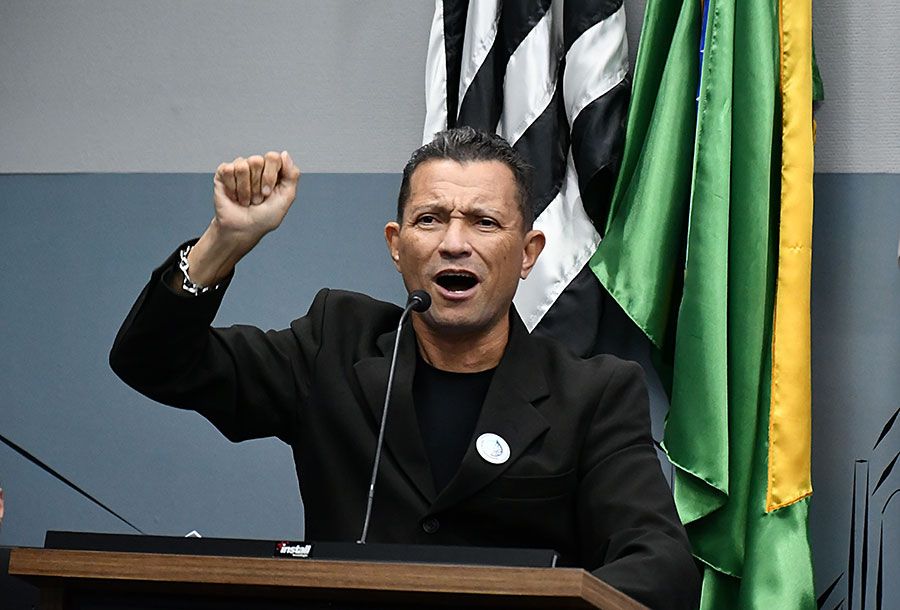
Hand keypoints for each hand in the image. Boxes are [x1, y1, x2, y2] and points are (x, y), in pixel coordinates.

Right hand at [178, 151, 300, 288]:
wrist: (243, 229)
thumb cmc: (265, 217)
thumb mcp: (286, 198)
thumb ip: (292, 175)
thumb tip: (284, 154)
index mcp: (273, 169)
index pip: (273, 157)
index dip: (270, 176)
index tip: (268, 193)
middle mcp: (256, 166)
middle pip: (257, 160)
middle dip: (257, 185)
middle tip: (256, 198)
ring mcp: (240, 168)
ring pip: (242, 166)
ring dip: (244, 190)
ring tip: (246, 200)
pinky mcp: (224, 173)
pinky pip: (228, 170)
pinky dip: (232, 189)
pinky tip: (234, 196)